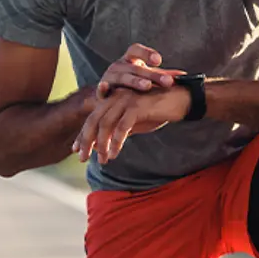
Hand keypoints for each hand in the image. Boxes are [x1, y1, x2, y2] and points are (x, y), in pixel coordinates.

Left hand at [74, 84, 191, 163]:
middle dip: (86, 141)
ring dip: (101, 145)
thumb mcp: (135, 122)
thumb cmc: (159, 110)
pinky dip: (116, 142)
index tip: (76, 150)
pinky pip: (122, 127)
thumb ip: (119, 130)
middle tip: (82, 158)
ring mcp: (126, 100)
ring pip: (105, 124)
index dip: (83, 135)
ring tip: (101, 160)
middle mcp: (116, 97)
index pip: (93, 118)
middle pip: (94, 120)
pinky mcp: (137, 106)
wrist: (182, 99)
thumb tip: (104, 146)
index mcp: (114, 99)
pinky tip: (114, 154)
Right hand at [97, 44, 186, 97]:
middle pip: (134, 67)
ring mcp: (109, 78)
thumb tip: (186, 77)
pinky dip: (103, 88)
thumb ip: (164, 76)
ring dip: (134, 81)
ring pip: (121, 77)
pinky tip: (106, 88)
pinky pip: (101, 89)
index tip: (159, 60)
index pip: (136, 50)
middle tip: (167, 82)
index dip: (147, 53)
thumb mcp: (148, 78)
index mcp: (130, 60)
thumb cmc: (134, 87)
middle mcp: (119, 66)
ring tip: (147, 86)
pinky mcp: (101, 91)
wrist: (111, 100)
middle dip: (151, 74)